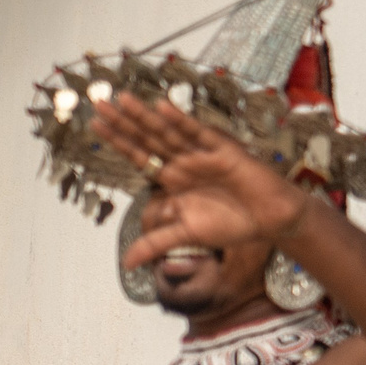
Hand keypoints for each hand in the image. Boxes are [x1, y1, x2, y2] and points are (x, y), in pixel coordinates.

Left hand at [92, 95, 312, 267]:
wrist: (270, 220)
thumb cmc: (231, 223)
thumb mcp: (185, 235)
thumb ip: (155, 244)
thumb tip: (126, 265)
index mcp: (173, 178)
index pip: (139, 155)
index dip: (118, 141)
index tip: (95, 125)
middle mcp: (184, 162)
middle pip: (147, 138)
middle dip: (122, 122)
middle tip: (98, 103)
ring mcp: (202, 155)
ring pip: (167, 132)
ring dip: (144, 116)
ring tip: (120, 99)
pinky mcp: (224, 152)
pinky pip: (199, 134)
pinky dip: (181, 121)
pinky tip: (162, 108)